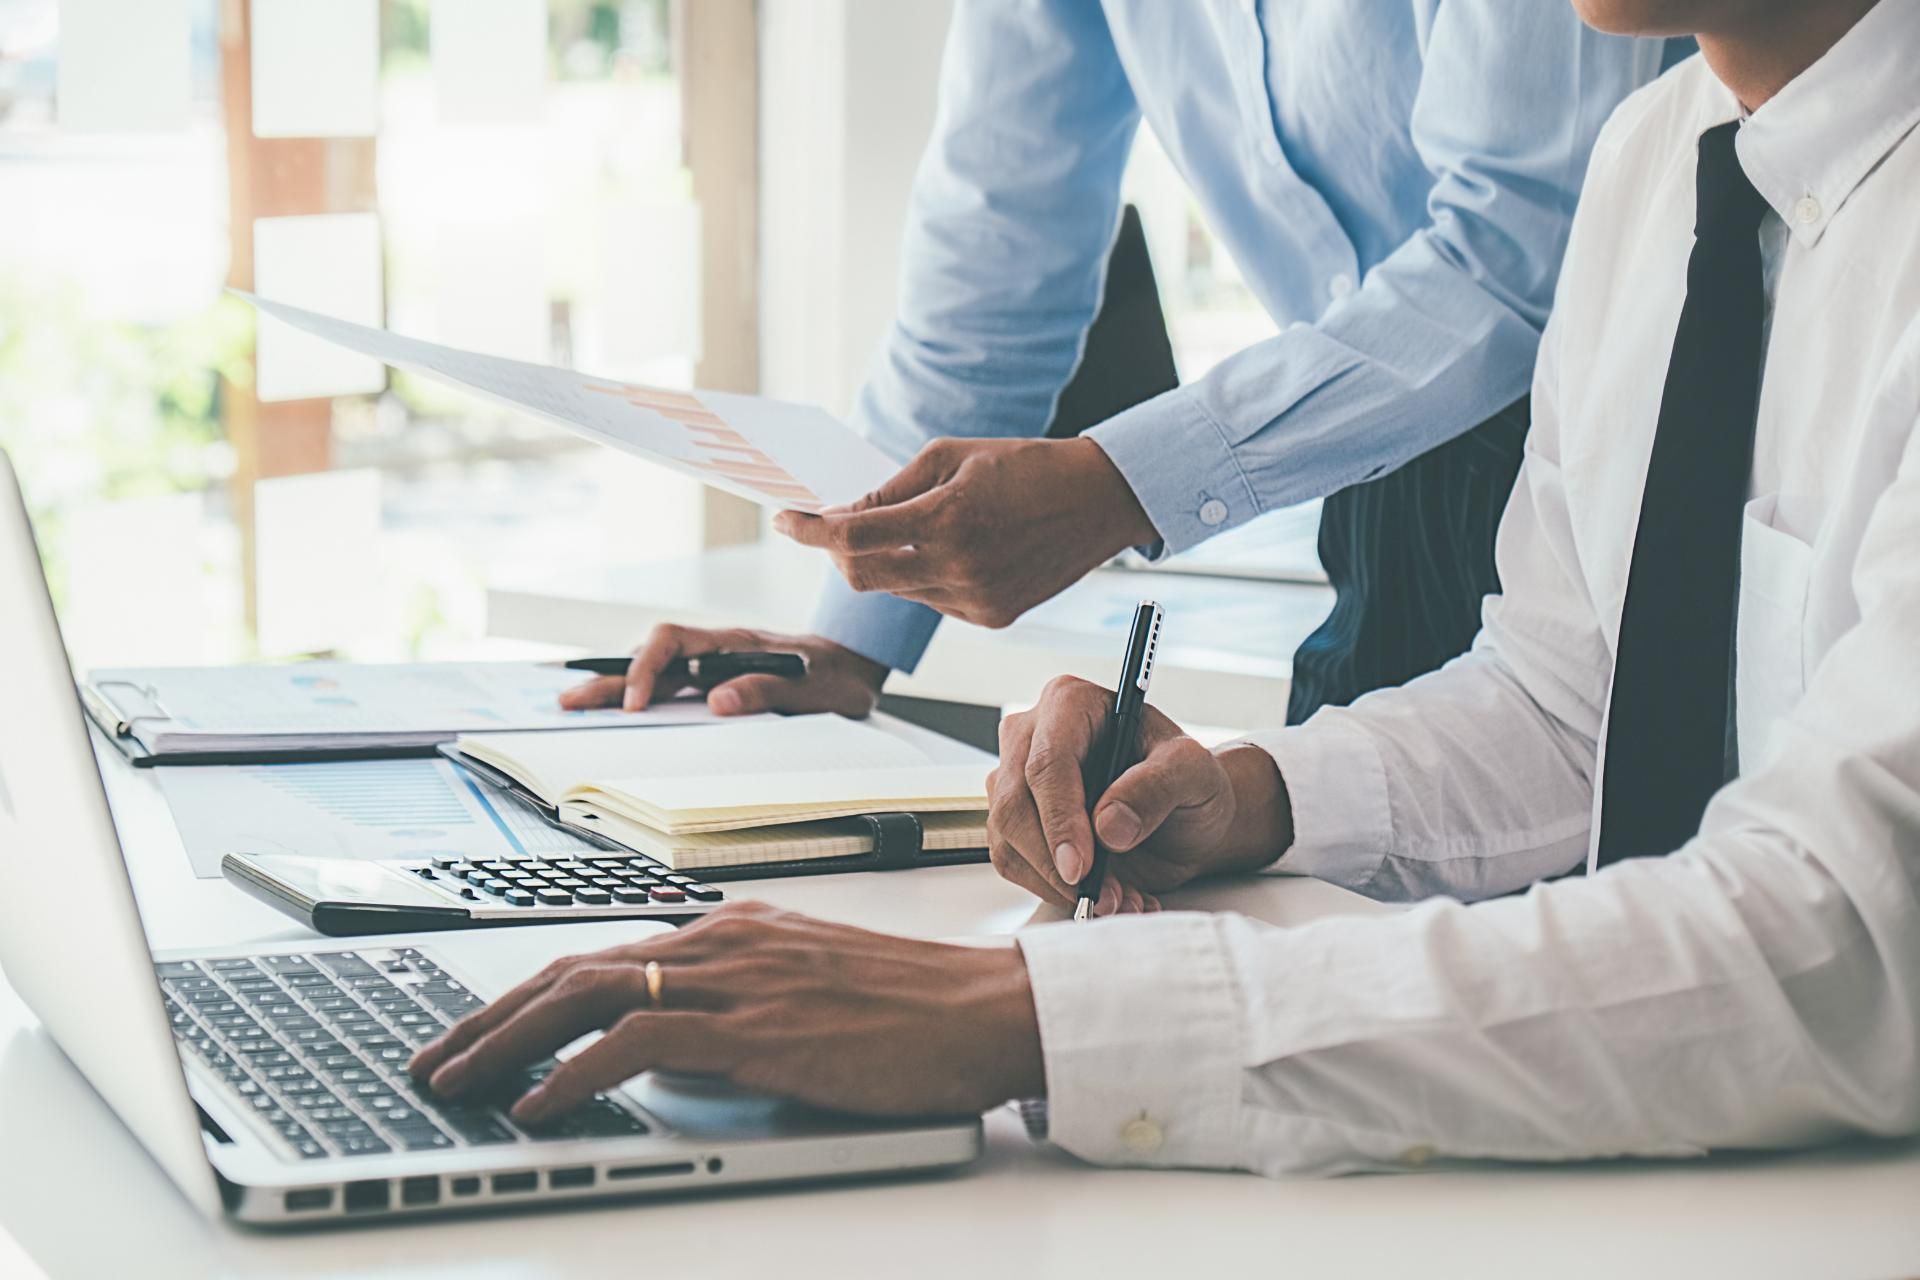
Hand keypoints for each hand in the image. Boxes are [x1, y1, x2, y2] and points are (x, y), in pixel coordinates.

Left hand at [408, 903, 1044, 1122]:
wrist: (984, 1010)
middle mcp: (721, 939)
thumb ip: (739, 999)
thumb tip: (673, 1039)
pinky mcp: (750, 1025)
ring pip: (584, 996)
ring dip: (503, 1043)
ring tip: (452, 1083)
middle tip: (432, 1060)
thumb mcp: (810, 987)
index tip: (476, 1033)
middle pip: (572, 968)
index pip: (602, 956)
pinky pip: (632, 1043)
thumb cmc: (914, 1008)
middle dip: (488, 1017)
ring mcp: (733, 977)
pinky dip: (568, 1073)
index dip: (525, 997)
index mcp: (733, 927)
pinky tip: (533, 1105)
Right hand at [558, 625, 887, 717]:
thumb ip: (767, 690)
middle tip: (570, 701)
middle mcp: (716, 651)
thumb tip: (717, 701)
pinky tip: (621, 708)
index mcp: (733, 643)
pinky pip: (672, 686)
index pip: (672, 642)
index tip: (637, 705)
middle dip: (609, 679)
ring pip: (656, 672)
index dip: (647, 669)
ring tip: (581, 703)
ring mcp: (713, 666)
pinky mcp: (716, 683)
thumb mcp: (813, 689)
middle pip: (650, 658)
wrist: (856, 666)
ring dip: (619, 686)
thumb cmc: (837, 675)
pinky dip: (642, 695)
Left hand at [773, 437, 1157, 628]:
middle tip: (830, 527)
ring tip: (906, 530)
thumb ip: (892, 488)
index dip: (809, 530)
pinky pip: (930, 602)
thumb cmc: (1029, 466)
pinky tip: (946, 551)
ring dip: (883, 563)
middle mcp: (960, 567)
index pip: (853, 534)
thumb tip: (845, 512)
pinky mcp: (990, 617)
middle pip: (861, 576)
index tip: (787, 520)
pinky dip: (920, 578)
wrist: (1100, 501)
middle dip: (837, 552)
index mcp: (948, 519)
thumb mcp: (951, 455)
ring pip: (895, 591)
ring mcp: (976, 599)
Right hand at [986, 676, 1291, 914]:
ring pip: (1007, 840)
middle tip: (1101, 894)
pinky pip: (1013, 863)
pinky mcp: (1014, 821)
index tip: (1081, 866)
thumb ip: (1158, 786)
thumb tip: (1109, 824)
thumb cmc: (1186, 781)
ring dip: (1059, 885)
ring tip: (1117, 896)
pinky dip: (1054, 892)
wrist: (1183, 817)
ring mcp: (1015, 778)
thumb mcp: (1194, 772)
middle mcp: (1033, 735)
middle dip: (1057, 863)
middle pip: (1015, 805)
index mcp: (1072, 703)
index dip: (1060, 817)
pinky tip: (1100, 894)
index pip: (1047, 761)